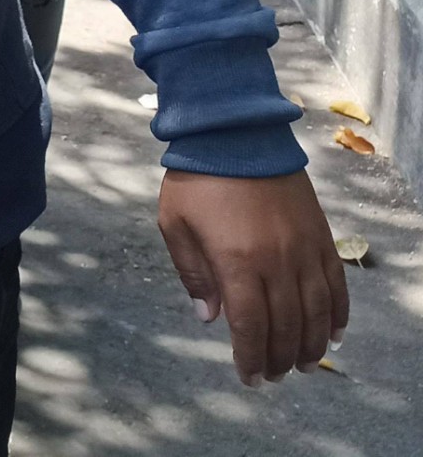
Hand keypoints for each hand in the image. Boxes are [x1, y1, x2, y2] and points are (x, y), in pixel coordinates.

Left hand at [158, 169, 347, 383]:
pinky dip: (337, 313)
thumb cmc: (197, 179)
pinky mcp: (321, 237)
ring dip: (311, 343)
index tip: (248, 378)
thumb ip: (193, 274)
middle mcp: (277, 261)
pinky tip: (333, 333)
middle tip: (272, 376)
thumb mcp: (175, 225)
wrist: (236, 135)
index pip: (250, 325)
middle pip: (285, 325)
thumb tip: (211, 318)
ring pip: (316, 311)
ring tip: (303, 364)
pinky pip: (336, 284)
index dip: (250, 357)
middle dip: (278, 357)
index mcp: (237, 261)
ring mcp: (304, 249)